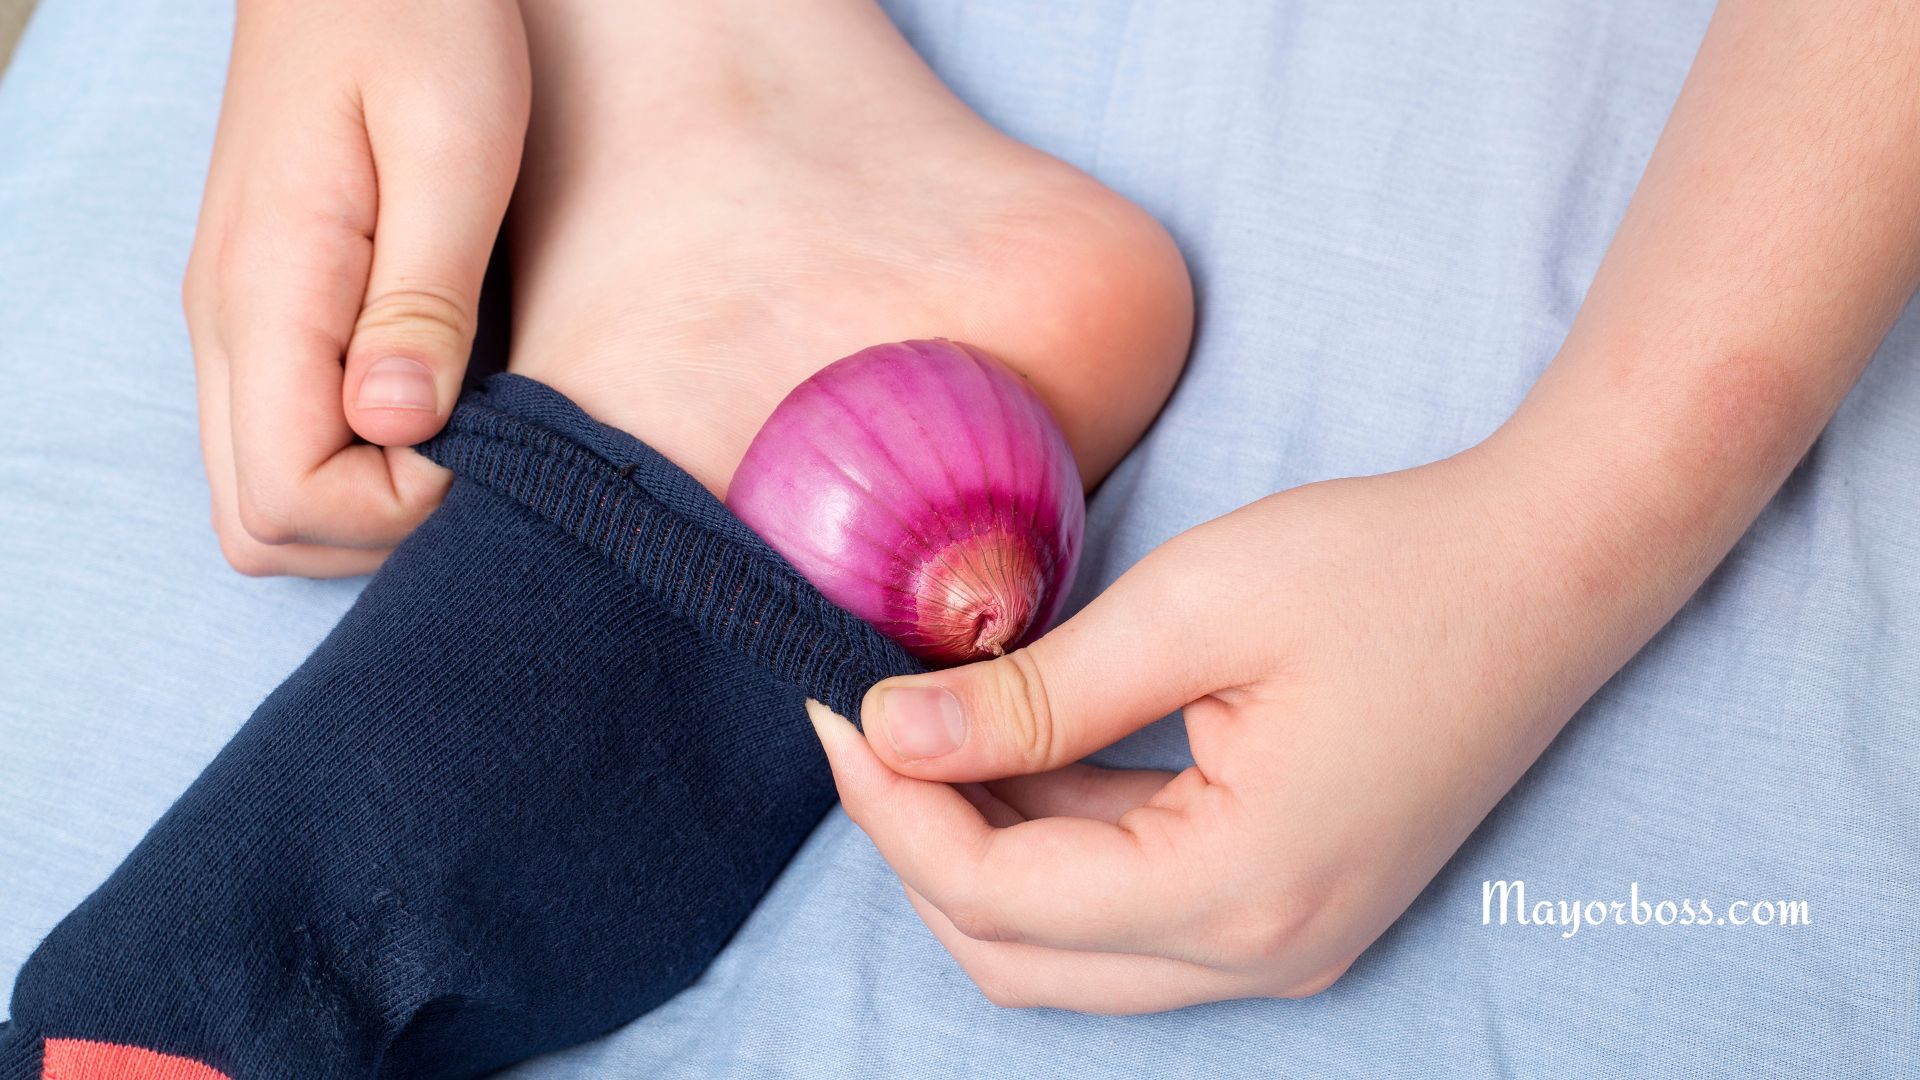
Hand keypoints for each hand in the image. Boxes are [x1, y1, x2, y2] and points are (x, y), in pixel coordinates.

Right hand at [183, 0, 529, 575]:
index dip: (401, 511)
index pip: (291, 499)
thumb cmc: (419, 22)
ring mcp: (233, 322)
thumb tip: (397, 427)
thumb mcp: (455, 145)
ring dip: (365, 501)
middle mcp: (225, 326)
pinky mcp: (263, 310)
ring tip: (464, 427)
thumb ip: (424, 297)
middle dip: (377, 530)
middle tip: (480, 454)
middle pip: (260, 525)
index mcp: (266, 292)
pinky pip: (280, 436)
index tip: (487, 442)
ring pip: (262, 494)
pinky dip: (352, 459)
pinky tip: (433, 402)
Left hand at [809, 435, 1684, 1012]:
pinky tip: (1020, 746)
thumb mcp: (1194, 609)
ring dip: (981, 849)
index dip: (890, 806)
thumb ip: (1034, 695)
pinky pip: (1131, 912)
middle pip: (1016, 952)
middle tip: (866, 723)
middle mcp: (1265, 953)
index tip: (834, 705)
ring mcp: (1286, 943)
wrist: (1554, 570)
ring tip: (931, 724)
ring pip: (1067, 946)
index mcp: (1240, 891)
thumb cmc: (1392, 569)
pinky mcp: (1292, 903)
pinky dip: (1054, 845)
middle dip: (918, 844)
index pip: (996, 893)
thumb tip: (892, 731)